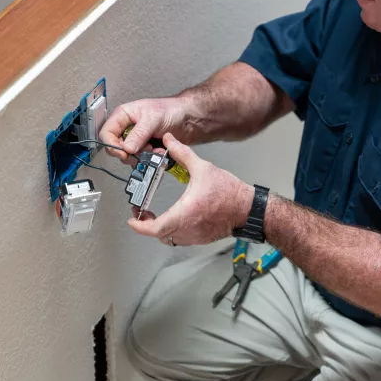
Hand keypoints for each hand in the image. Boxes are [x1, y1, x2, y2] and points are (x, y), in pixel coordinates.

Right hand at [99, 98, 187, 164]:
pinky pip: (141, 160)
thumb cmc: (172, 110)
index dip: (112, 144)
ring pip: (130, 156)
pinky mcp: (146, 149)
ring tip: (155, 149)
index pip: (107, 133)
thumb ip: (139, 134)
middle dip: (131, 152)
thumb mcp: (153, 119)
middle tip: (142, 151)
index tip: (123, 152)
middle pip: (117, 147)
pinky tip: (159, 152)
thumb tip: (127, 148)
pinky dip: (150, 160)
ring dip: (143, 157)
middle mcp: (128, 128)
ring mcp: (137, 140)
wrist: (188, 118)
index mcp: (124, 115)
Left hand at [128, 133, 254, 245]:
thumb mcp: (203, 168)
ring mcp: (194, 236)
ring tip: (154, 217)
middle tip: (141, 214)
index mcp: (184, 213)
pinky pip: (180, 239)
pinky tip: (174, 219)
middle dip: (146, 226)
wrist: (248, 209)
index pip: (155, 228)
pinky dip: (172, 232)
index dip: (140, 226)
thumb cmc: (229, 192)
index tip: (132, 220)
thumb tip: (169, 141)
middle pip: (159, 234)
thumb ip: (182, 154)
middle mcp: (187, 228)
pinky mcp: (201, 238)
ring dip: (159, 230)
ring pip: (169, 239)